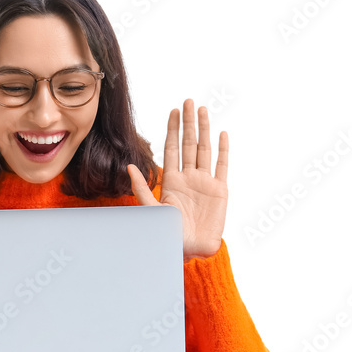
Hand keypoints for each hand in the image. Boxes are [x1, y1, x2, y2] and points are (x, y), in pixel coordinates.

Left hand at [127, 98, 228, 260]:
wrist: (191, 250)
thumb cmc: (169, 234)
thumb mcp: (151, 210)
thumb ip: (142, 188)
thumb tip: (129, 166)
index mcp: (172, 181)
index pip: (172, 149)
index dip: (173, 130)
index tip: (174, 112)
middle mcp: (189, 178)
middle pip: (188, 144)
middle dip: (188, 123)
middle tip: (188, 101)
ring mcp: (205, 183)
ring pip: (204, 150)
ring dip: (204, 130)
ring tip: (203, 110)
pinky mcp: (220, 191)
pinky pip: (222, 166)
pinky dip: (223, 150)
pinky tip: (222, 134)